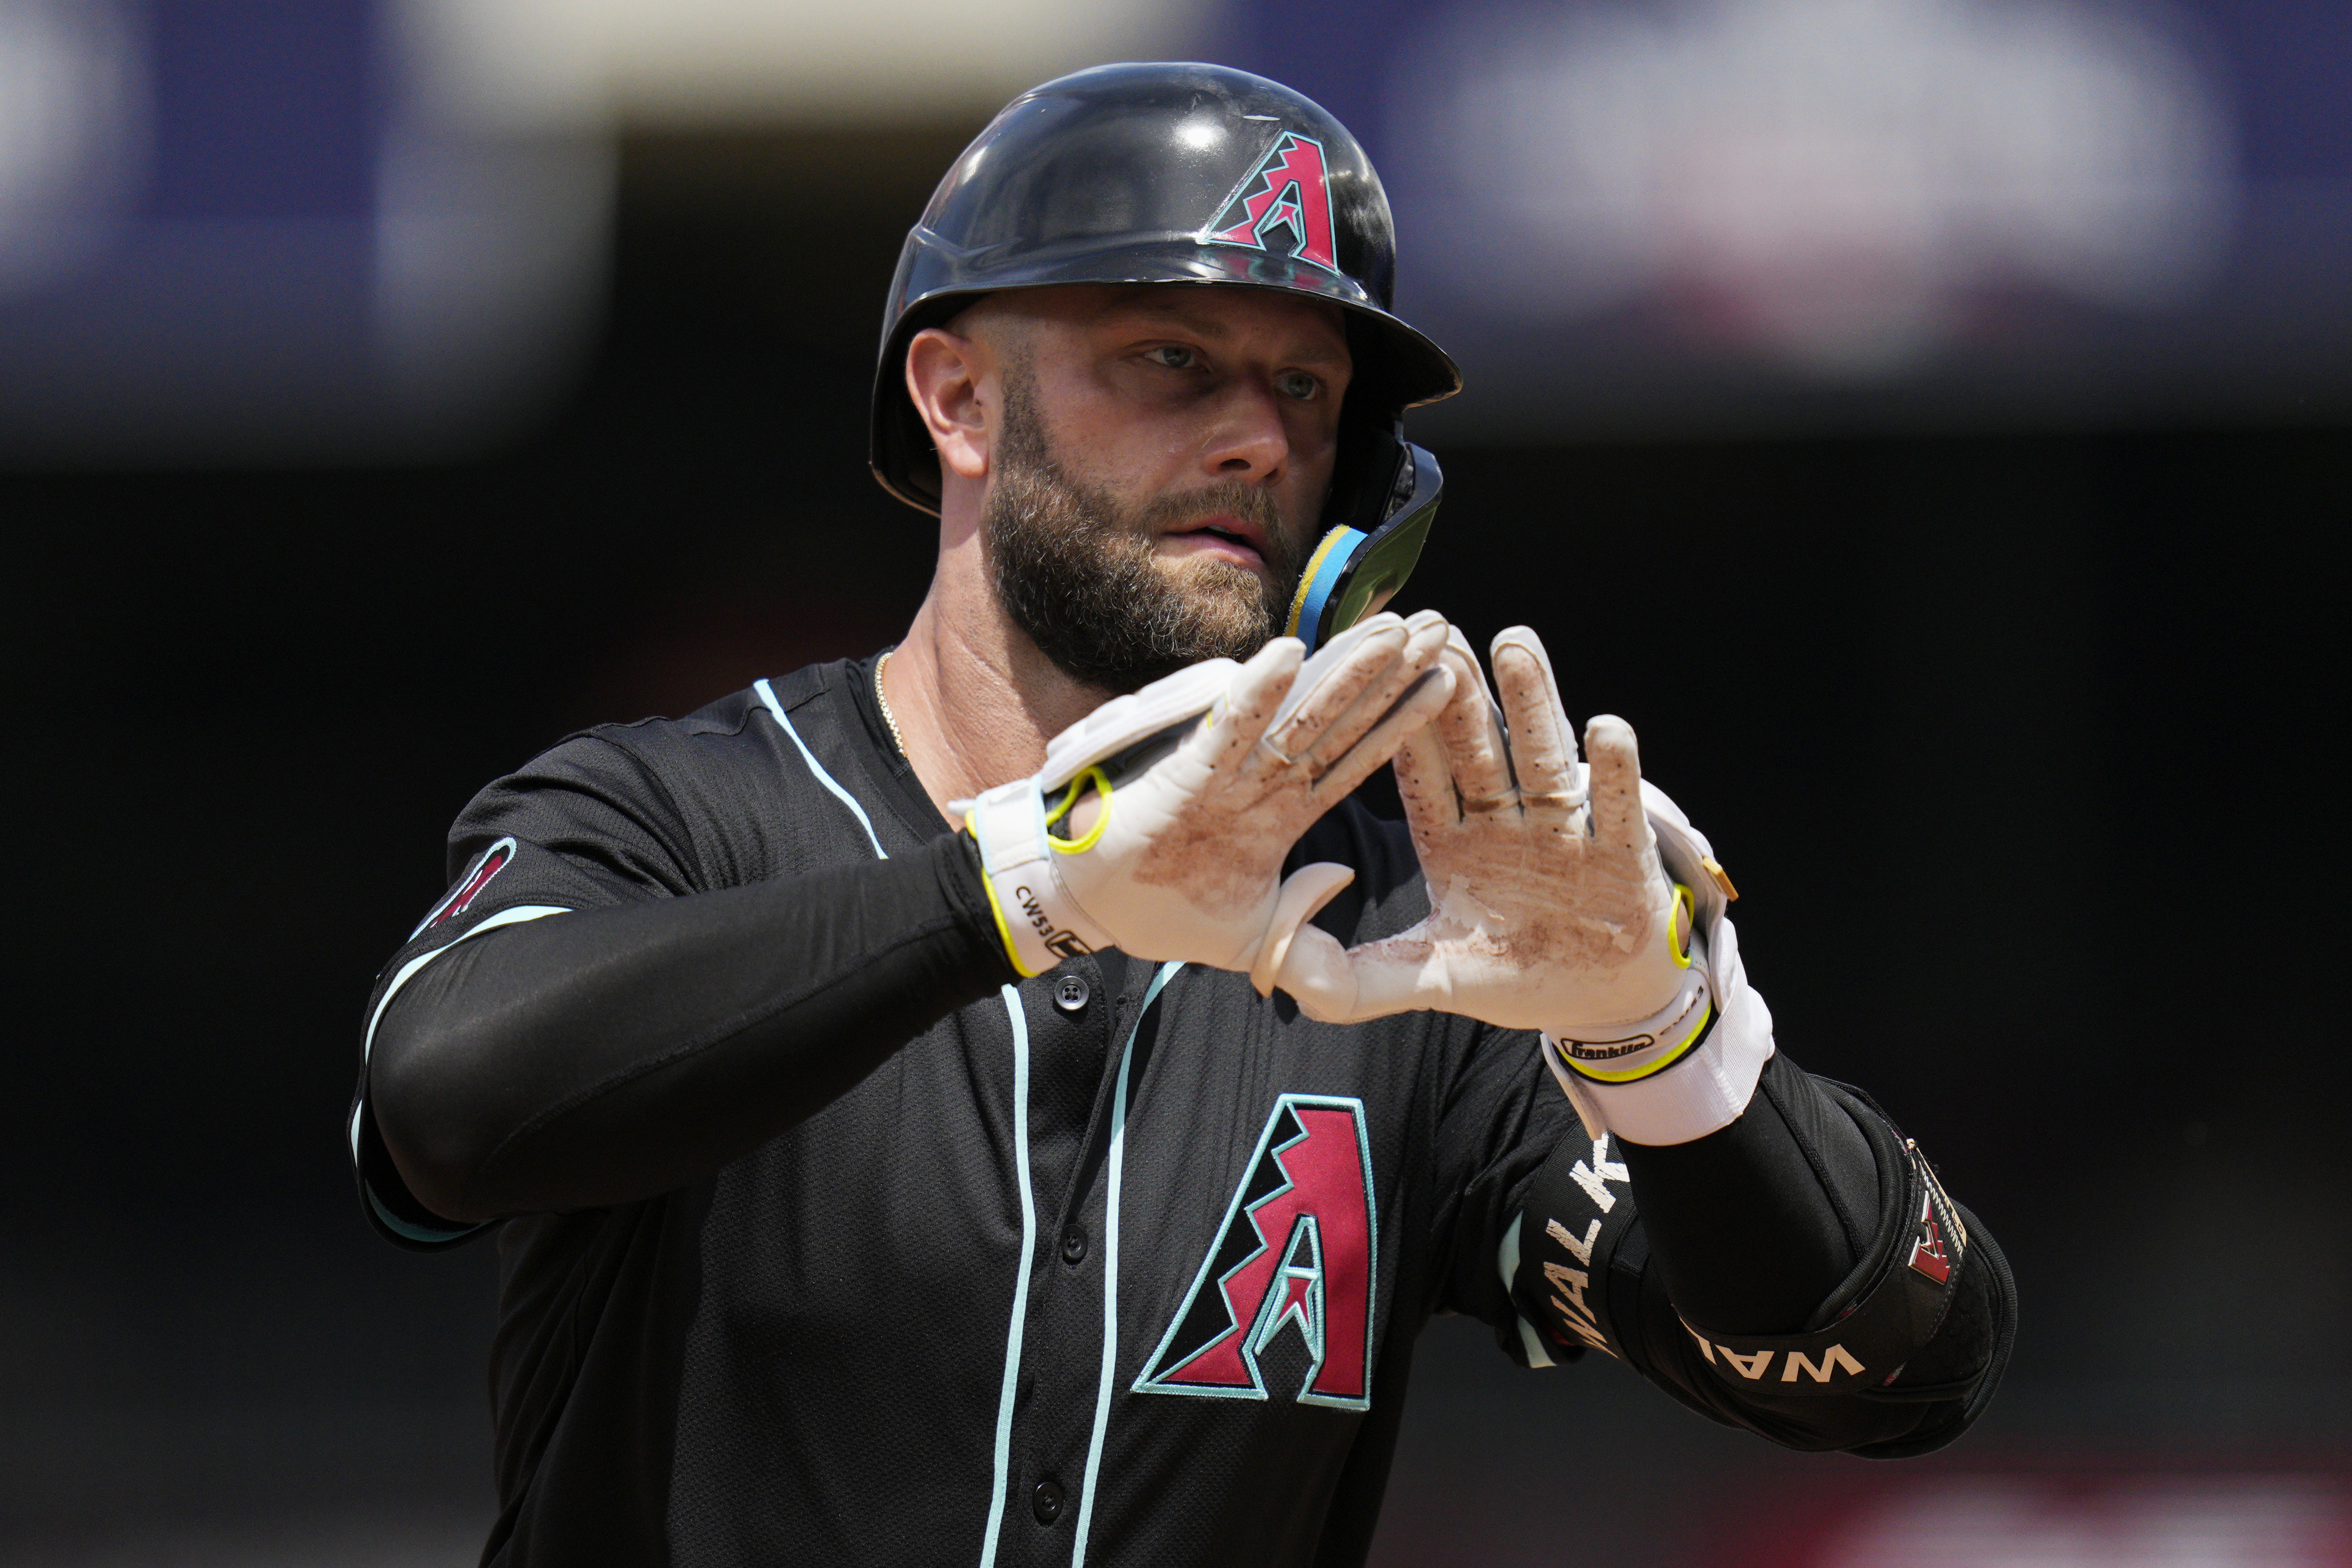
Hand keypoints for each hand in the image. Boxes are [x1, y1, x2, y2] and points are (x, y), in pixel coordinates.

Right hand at [963, 610, 1455, 975]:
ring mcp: (1227, 775)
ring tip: (1394, 630)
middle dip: (1391, 675)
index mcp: (1281, 814)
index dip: (1403, 721)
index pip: (1357, 758)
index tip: (1450, 681)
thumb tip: (1340, 890)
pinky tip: (1289, 654)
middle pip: (1342, 720)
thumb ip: (1300, 939)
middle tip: (1441, 626)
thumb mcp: (1249, 944)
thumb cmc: (1159, 913)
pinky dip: (1255, 695)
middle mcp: (1262, 783)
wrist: (1086, 912)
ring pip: (1299, 715)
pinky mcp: (1184, 775)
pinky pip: (1226, 729)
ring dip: (1345, 672)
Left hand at [1264, 625, 1713, 1078]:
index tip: (1374, 675)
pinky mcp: (1621, 851)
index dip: (1399, 727)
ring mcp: (1564, 829)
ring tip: (1511, 642)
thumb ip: (1363, 981)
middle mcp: (1507, 821)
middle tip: (1438, 631)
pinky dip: (1612, 769)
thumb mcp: (1434, 980)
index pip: (1420, 775)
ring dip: (1530, 701)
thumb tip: (1289, 980)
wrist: (1602, 998)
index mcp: (1455, 841)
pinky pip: (1614, 804)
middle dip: (1458, 692)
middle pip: (1477, 747)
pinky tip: (1605, 725)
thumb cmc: (1515, 975)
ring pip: (1542, 755)